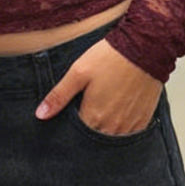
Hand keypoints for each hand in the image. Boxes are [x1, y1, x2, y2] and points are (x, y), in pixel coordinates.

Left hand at [35, 37, 162, 134]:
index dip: (72, 124)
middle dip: (89, 127)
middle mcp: (113, 127)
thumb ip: (59, 96)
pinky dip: (122, 126)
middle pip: (95, 137)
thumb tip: (40, 115)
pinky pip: (129, 133)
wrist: (143, 48)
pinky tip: (119, 109)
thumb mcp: (78, 72)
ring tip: (104, 106)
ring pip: (112, 137)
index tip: (72, 112)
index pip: (77, 134)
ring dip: (106, 127)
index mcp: (94, 117)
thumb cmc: (109, 58)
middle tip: (89, 106)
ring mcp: (130, 126)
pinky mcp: (144, 120)